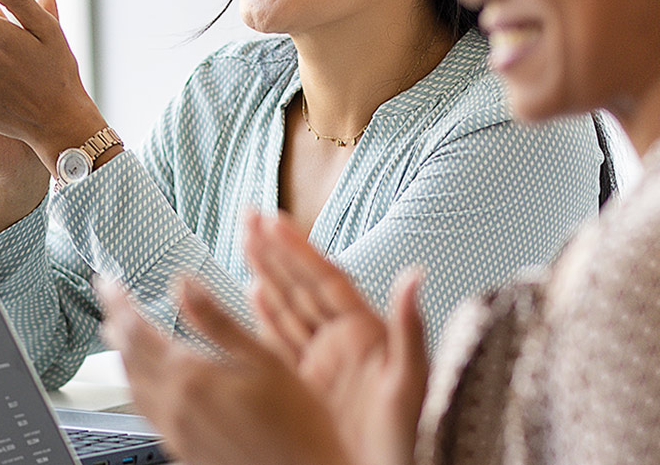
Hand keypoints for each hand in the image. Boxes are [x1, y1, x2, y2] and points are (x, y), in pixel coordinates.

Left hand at [98, 277, 348, 464]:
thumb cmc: (297, 425)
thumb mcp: (266, 360)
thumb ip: (218, 321)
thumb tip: (184, 284)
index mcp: (192, 377)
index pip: (137, 330)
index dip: (118, 303)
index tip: (107, 283)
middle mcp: (174, 406)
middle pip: (128, 357)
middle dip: (115, 324)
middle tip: (108, 300)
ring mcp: (175, 431)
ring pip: (132, 386)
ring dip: (122, 355)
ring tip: (117, 334)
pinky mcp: (181, 449)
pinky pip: (144, 411)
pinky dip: (135, 385)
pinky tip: (144, 380)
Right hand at [245, 213, 428, 464]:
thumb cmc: (409, 442)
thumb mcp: (411, 384)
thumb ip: (409, 329)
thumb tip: (414, 275)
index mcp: (366, 335)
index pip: (326, 279)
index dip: (300, 248)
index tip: (276, 219)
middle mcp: (344, 343)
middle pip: (302, 285)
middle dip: (275, 249)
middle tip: (249, 216)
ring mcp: (324, 364)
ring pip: (288, 308)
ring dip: (266, 274)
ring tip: (245, 242)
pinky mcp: (308, 387)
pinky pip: (281, 342)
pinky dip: (265, 317)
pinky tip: (252, 295)